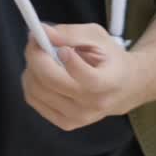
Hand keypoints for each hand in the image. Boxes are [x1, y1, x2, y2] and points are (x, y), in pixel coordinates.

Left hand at [22, 23, 142, 130]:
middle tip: (36, 39)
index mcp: (108, 82)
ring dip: (31, 67)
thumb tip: (43, 31)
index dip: (72, 64)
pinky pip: (33, 99)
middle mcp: (92, 104)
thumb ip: (71, 33)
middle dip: (36, 55)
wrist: (124, 89)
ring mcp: (77, 118)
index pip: (89, 79)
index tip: (63, 49)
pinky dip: (31, 81)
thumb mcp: (97, 37)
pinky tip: (42, 72)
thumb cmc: (110, 58)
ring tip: (42, 56)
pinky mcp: (65, 123)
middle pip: (51, 82)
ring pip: (36, 90)